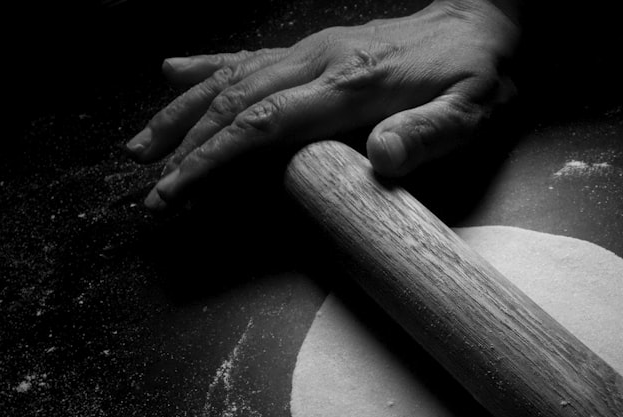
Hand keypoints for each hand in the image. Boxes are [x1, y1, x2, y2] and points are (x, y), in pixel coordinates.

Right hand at [125, 0, 519, 209]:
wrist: (481, 20)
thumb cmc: (476, 74)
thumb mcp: (470, 111)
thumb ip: (428, 135)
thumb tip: (382, 158)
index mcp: (352, 85)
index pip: (265, 124)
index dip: (214, 158)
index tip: (177, 188)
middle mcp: (320, 61)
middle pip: (234, 103)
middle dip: (185, 148)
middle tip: (152, 191)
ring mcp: (313, 50)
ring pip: (231, 77)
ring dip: (181, 112)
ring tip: (141, 146)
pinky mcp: (315, 48)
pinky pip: (250, 55)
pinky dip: (206, 65)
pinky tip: (173, 71)